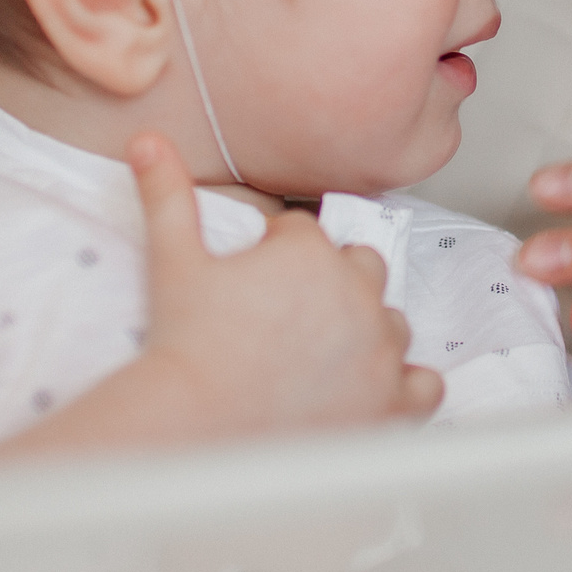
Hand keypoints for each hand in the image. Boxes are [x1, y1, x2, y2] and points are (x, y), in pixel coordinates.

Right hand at [0, 133, 440, 465]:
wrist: (195, 431)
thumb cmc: (184, 348)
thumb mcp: (174, 261)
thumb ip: (167, 195)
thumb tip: (147, 140)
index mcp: (312, 253)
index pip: (306, 234)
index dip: (276, 255)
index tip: (252, 285)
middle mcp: (357, 294)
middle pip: (358, 269)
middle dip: (329, 285)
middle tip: (284, 320)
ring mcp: (380, 350)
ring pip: (391, 322)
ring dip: (366, 331)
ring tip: (319, 356)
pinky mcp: (392, 404)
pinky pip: (424, 384)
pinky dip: (405, 386)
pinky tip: (369, 389)